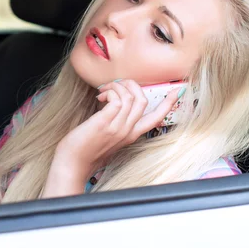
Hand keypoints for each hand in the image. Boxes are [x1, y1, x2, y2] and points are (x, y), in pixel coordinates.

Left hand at [51, 79, 183, 183]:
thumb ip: (117, 124)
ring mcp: (118, 128)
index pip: (157, 118)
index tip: (175, 91)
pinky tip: (100, 97)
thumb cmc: (86, 149)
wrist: (73, 164)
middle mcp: (128, 131)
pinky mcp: (105, 123)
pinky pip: (117, 99)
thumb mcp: (109, 137)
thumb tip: (115, 104)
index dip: (167, 103)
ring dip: (116, 86)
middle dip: (131, 84)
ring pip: (130, 97)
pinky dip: (109, 92)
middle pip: (143, 100)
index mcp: (132, 135)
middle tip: (115, 84)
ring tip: (103, 90)